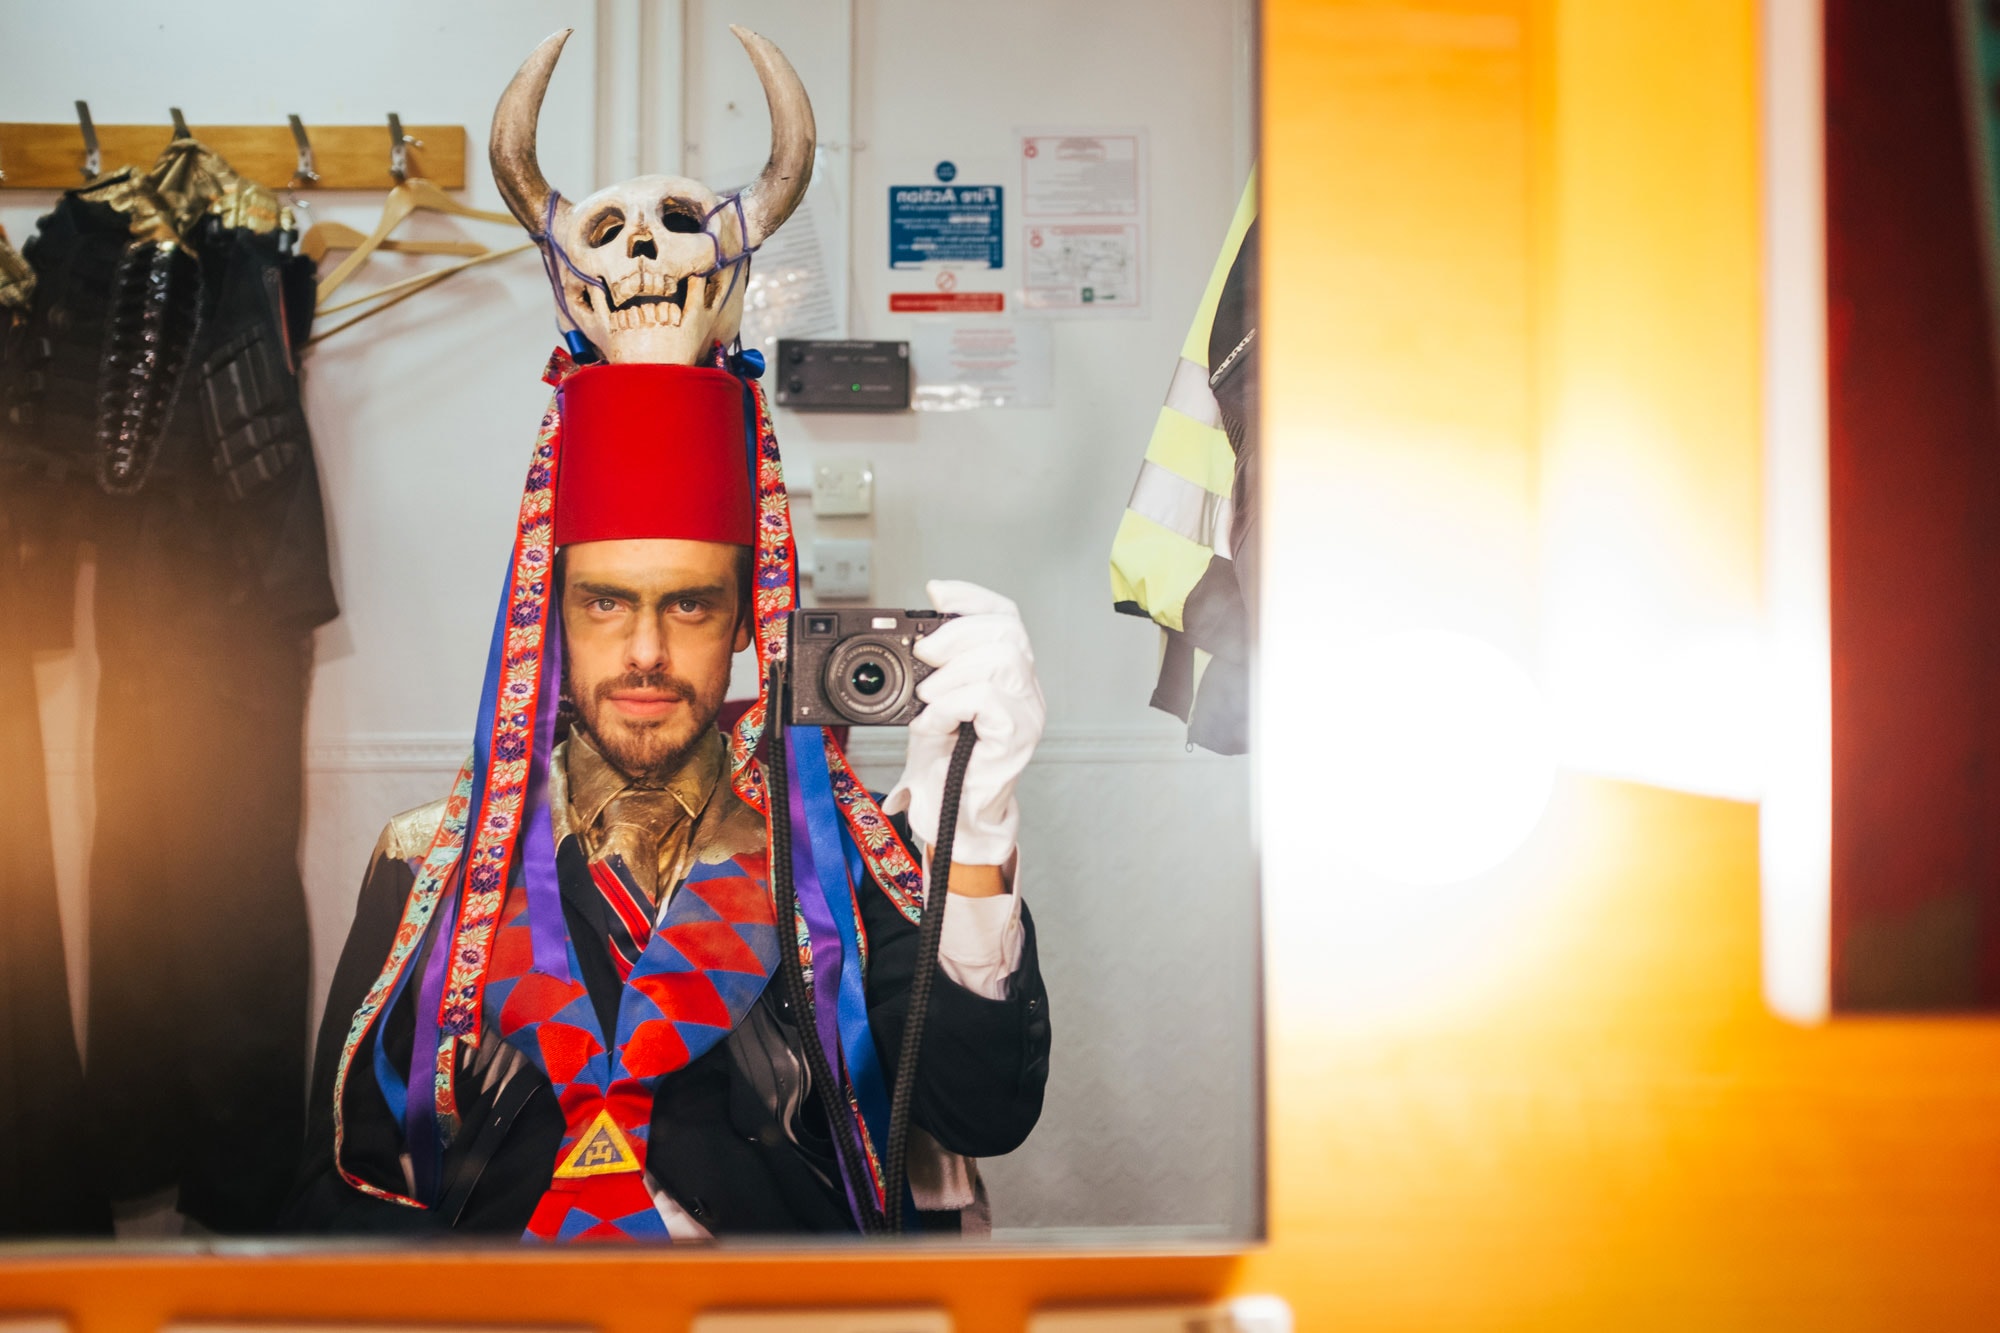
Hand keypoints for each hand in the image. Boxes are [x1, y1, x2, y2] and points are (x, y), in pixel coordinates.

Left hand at [883, 580, 1045, 869]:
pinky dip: (950, 705)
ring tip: (927, 698)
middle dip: (958, 632)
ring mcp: (1027, 712)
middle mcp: (1026, 688)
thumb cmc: (944, 763)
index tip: (936, 591)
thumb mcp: (931, 702)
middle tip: (924, 655)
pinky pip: (988, 699)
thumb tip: (917, 635)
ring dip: (953, 672)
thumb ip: (932, 670)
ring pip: (1004, 659)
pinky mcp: (1018, 737)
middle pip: (1008, 630)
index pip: (1005, 616)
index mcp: (1008, 672)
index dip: (972, 596)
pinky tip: (933, 723)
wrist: (951, 816)